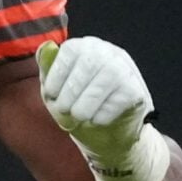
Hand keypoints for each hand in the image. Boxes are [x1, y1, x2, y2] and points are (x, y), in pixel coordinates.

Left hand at [40, 36, 167, 180]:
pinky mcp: (135, 92)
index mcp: (86, 47)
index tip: (51, 93)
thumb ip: (48, 68)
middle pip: (87, 66)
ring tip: (79, 116)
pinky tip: (98, 119)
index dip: (56, 75)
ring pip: (102, 84)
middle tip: (65, 110)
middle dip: (69, 93)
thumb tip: (46, 47)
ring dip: (84, 107)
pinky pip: (115, 103)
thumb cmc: (78, 105)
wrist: (107, 133)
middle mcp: (109, 52)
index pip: (71, 51)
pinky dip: (101, 116)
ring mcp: (125, 70)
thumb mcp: (56, 88)